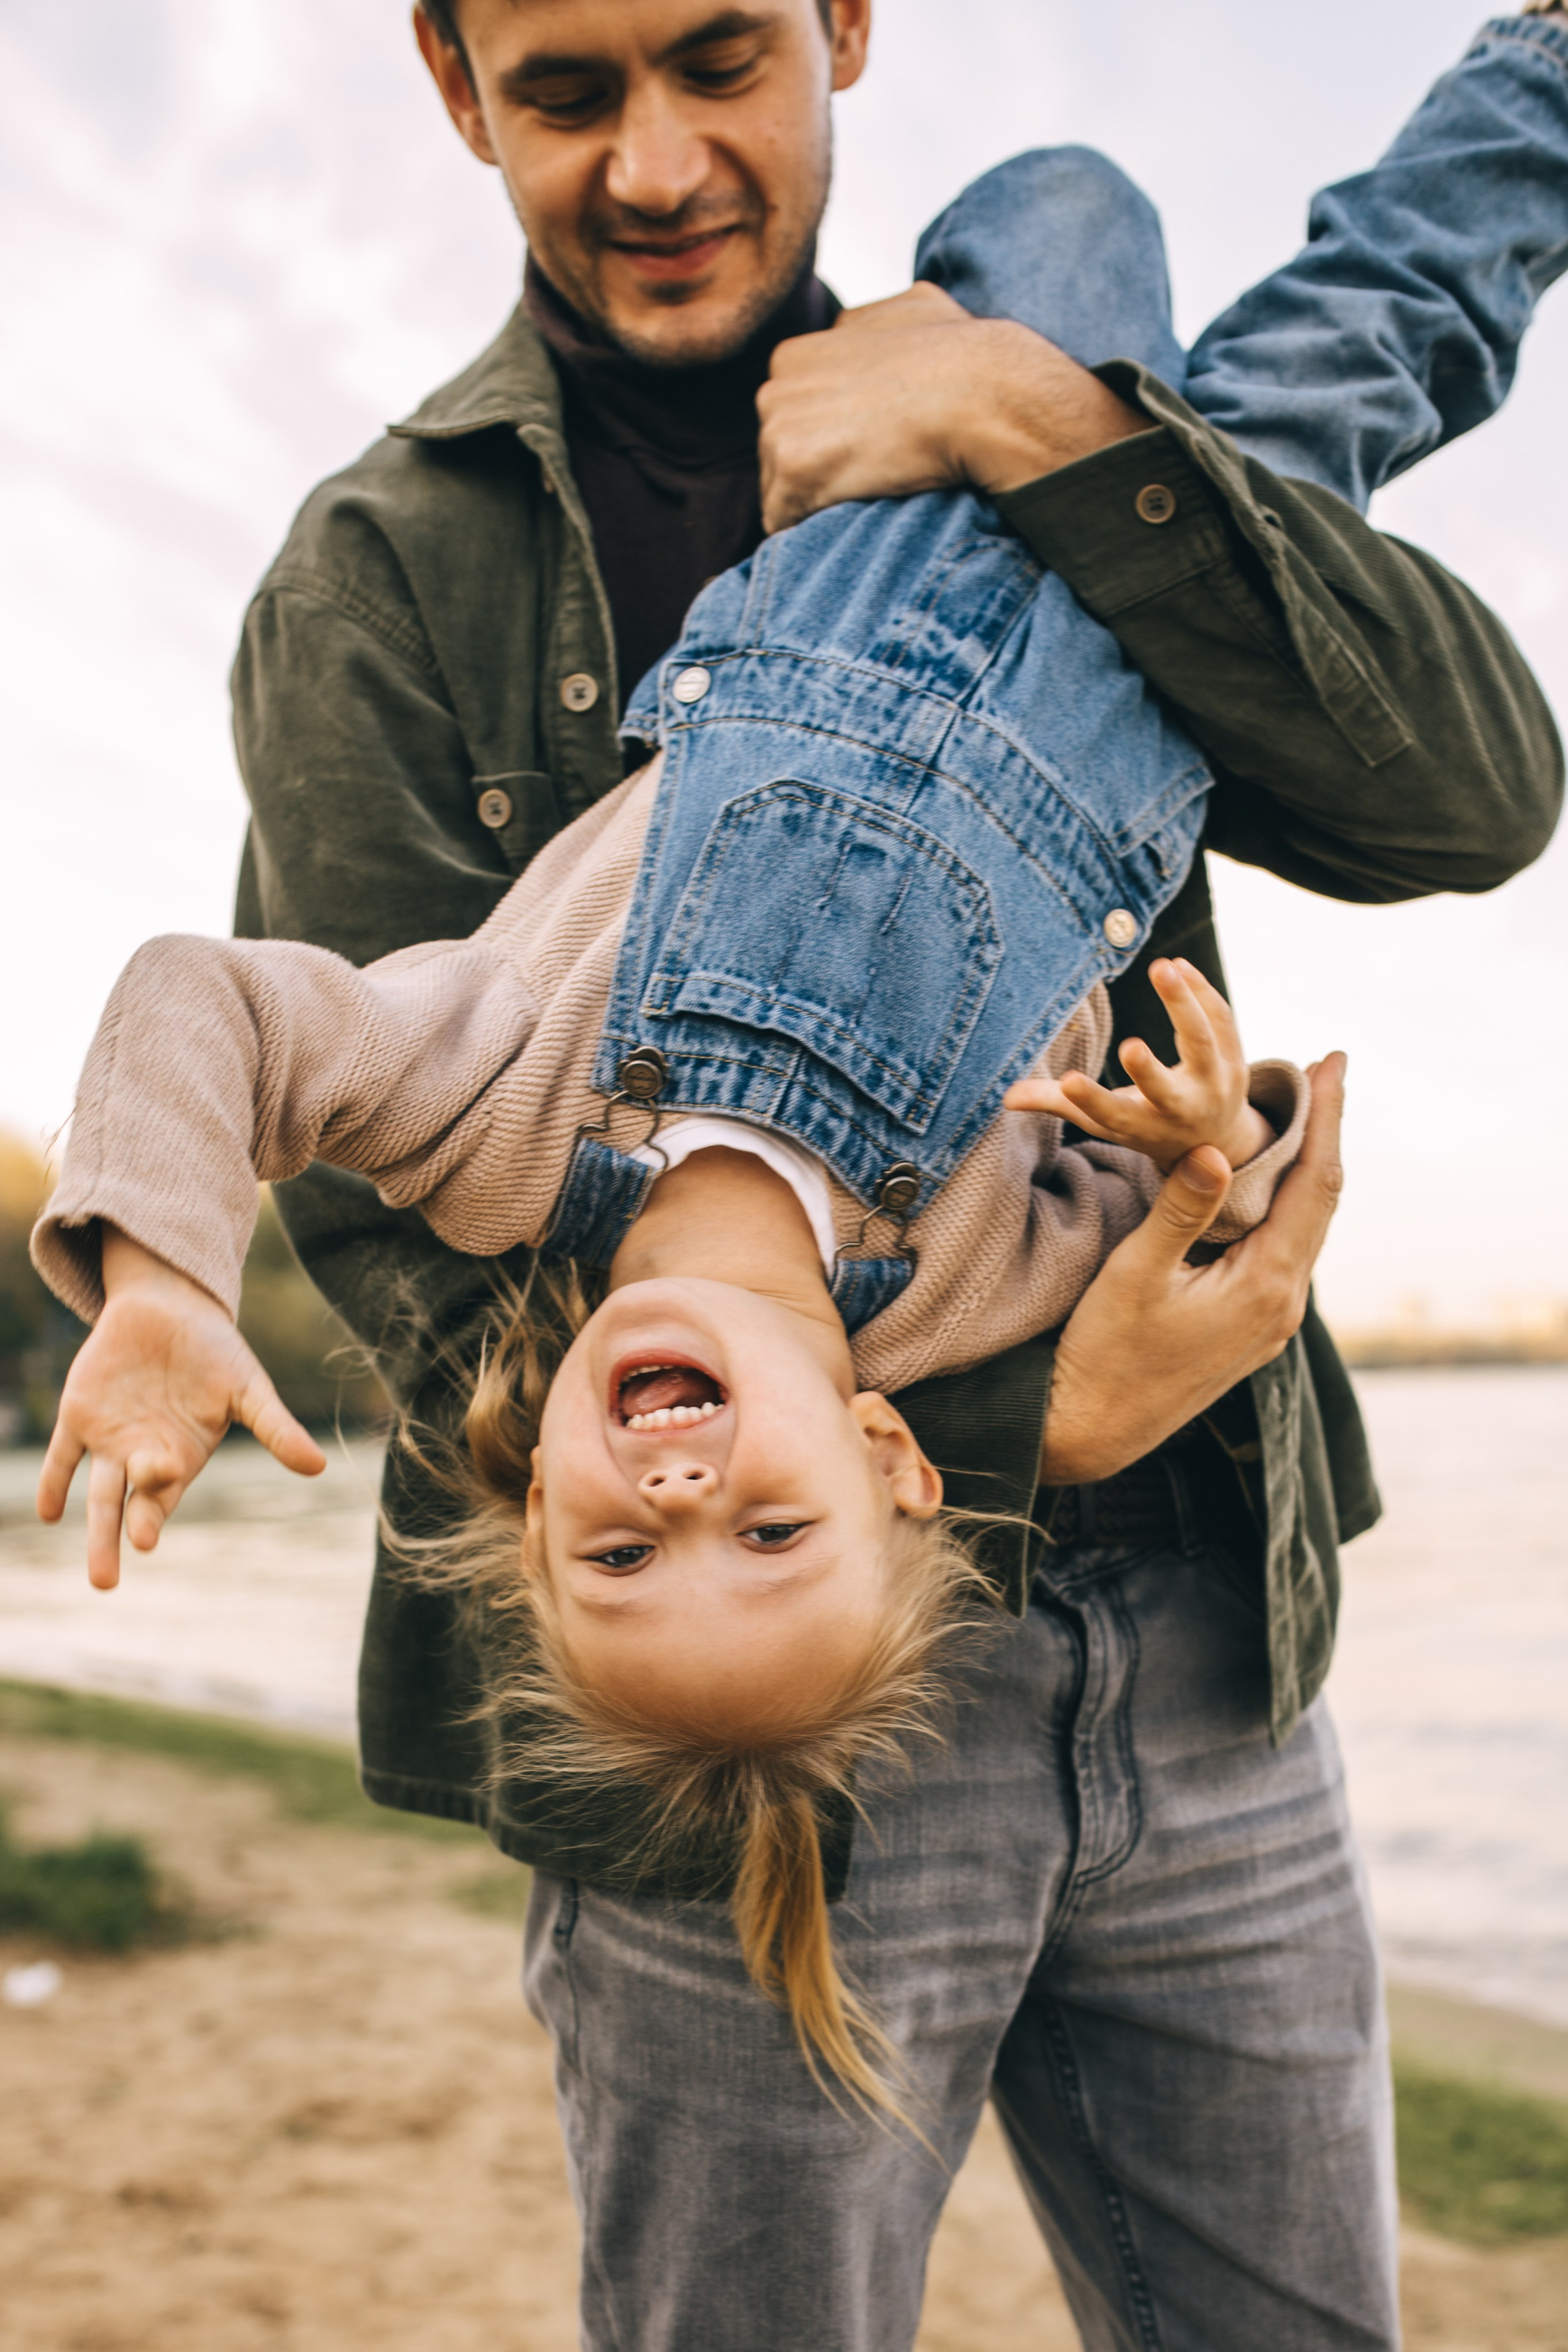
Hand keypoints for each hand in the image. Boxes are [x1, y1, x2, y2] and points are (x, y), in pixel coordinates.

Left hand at [36, 1229, 325, 1589]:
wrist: (169, 1306)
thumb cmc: (215, 1351)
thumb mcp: (249, 1389)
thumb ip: (276, 1429)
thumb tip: (319, 1467)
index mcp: (182, 1458)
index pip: (162, 1496)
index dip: (151, 1515)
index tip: (142, 1538)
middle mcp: (143, 1457)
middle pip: (124, 1507)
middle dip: (112, 1541)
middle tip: (105, 1579)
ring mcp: (109, 1439)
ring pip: (95, 1492)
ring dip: (91, 1530)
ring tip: (97, 1576)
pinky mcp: (79, 1415)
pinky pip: (61, 1456)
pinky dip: (53, 1482)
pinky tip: (50, 1513)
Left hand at [757, 282, 1150, 532]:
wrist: (983, 394)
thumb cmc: (959, 354)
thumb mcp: (910, 308)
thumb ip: (868, 322)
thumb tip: (850, 328)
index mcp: (794, 356)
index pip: (790, 420)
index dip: (826, 444)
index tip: (866, 453)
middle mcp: (775, 389)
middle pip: (777, 456)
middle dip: (816, 474)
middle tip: (872, 476)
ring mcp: (779, 431)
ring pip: (780, 491)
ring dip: (817, 503)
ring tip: (870, 493)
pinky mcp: (794, 472)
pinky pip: (786, 522)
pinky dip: (814, 529)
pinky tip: (856, 516)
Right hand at [1006, 958, 1272, 1171]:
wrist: (1218, 1138)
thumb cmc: (1146, 1121)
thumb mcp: (1106, 1118)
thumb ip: (1060, 1104)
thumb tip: (1007, 1097)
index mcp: (1142, 1127)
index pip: (1112, 1117)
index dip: (1090, 1101)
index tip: (1067, 1082)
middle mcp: (1181, 1110)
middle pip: (1165, 1090)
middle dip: (1148, 1072)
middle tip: (1130, 1047)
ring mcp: (1215, 1086)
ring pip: (1202, 1043)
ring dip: (1184, 1004)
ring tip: (1163, 965)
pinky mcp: (1237, 1061)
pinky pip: (1222, 1021)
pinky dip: (1203, 992)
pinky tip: (1179, 965)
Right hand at [1039, 1053, 1346, 1484]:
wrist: (1094, 1429)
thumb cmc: (1106, 1353)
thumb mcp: (1136, 1274)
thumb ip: (1181, 1211)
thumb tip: (1215, 1149)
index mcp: (1266, 1285)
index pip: (1315, 1182)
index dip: (1327, 1116)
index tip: (1332, 1060)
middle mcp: (1284, 1305)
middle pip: (1320, 1201)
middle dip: (1324, 1133)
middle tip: (1322, 1072)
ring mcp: (1272, 1322)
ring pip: (1304, 1227)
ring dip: (1304, 1169)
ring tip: (1301, 1114)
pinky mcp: (1253, 1329)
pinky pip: (1284, 1251)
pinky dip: (1283, 1205)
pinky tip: (1268, 1184)